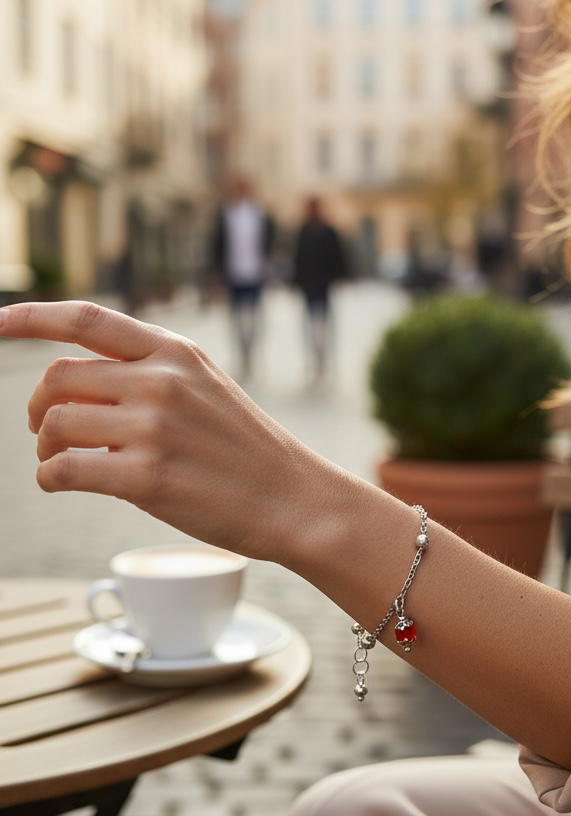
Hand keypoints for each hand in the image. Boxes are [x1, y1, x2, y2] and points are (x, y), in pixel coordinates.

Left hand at [0, 300, 303, 558]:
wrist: (295, 499)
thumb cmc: (246, 451)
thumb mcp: (206, 390)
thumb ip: (148, 377)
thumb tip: (73, 391)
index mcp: (175, 352)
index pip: (85, 319)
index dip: (31, 316)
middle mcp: (161, 381)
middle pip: (58, 377)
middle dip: (37, 405)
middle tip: (43, 430)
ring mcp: (153, 428)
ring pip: (54, 424)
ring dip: (43, 448)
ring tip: (58, 463)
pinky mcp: (145, 477)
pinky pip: (63, 470)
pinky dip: (49, 478)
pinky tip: (59, 483)